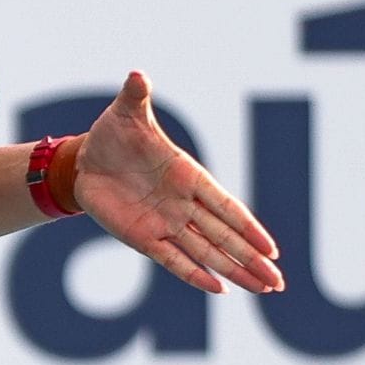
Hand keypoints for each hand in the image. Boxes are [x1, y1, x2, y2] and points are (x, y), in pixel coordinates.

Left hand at [73, 71, 284, 294]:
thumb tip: (137, 75)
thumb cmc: (114, 133)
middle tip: (279, 283)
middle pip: (225, 238)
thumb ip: (136, 97)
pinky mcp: (143, 237)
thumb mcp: (125, 113)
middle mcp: (183, 205)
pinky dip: (194, 274)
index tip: (271, 248)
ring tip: (262, 289)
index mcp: (188, 175)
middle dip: (251, 260)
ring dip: (232, 270)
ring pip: (206, 253)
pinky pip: (172, 260)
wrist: (85, 158)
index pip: (225, 206)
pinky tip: (219, 289)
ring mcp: (165, 223)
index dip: (248, 228)